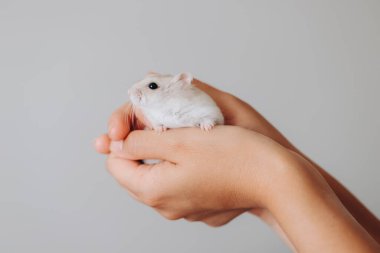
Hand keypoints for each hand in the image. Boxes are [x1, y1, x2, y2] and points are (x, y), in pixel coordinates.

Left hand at [106, 126, 290, 223]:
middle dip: (141, 146)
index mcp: (155, 191)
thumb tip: (116, 144)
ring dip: (161, 154)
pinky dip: (179, 166)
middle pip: (135, 173)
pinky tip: (197, 152)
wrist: (274, 179)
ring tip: (180, 134)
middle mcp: (166, 206)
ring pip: (157, 177)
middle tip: (160, 124)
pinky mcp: (199, 206)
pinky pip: (177, 184)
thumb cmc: (233, 155)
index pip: (116, 164)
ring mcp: (184, 209)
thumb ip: (140, 142)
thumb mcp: (180, 140)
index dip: (123, 139)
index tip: (140, 121)